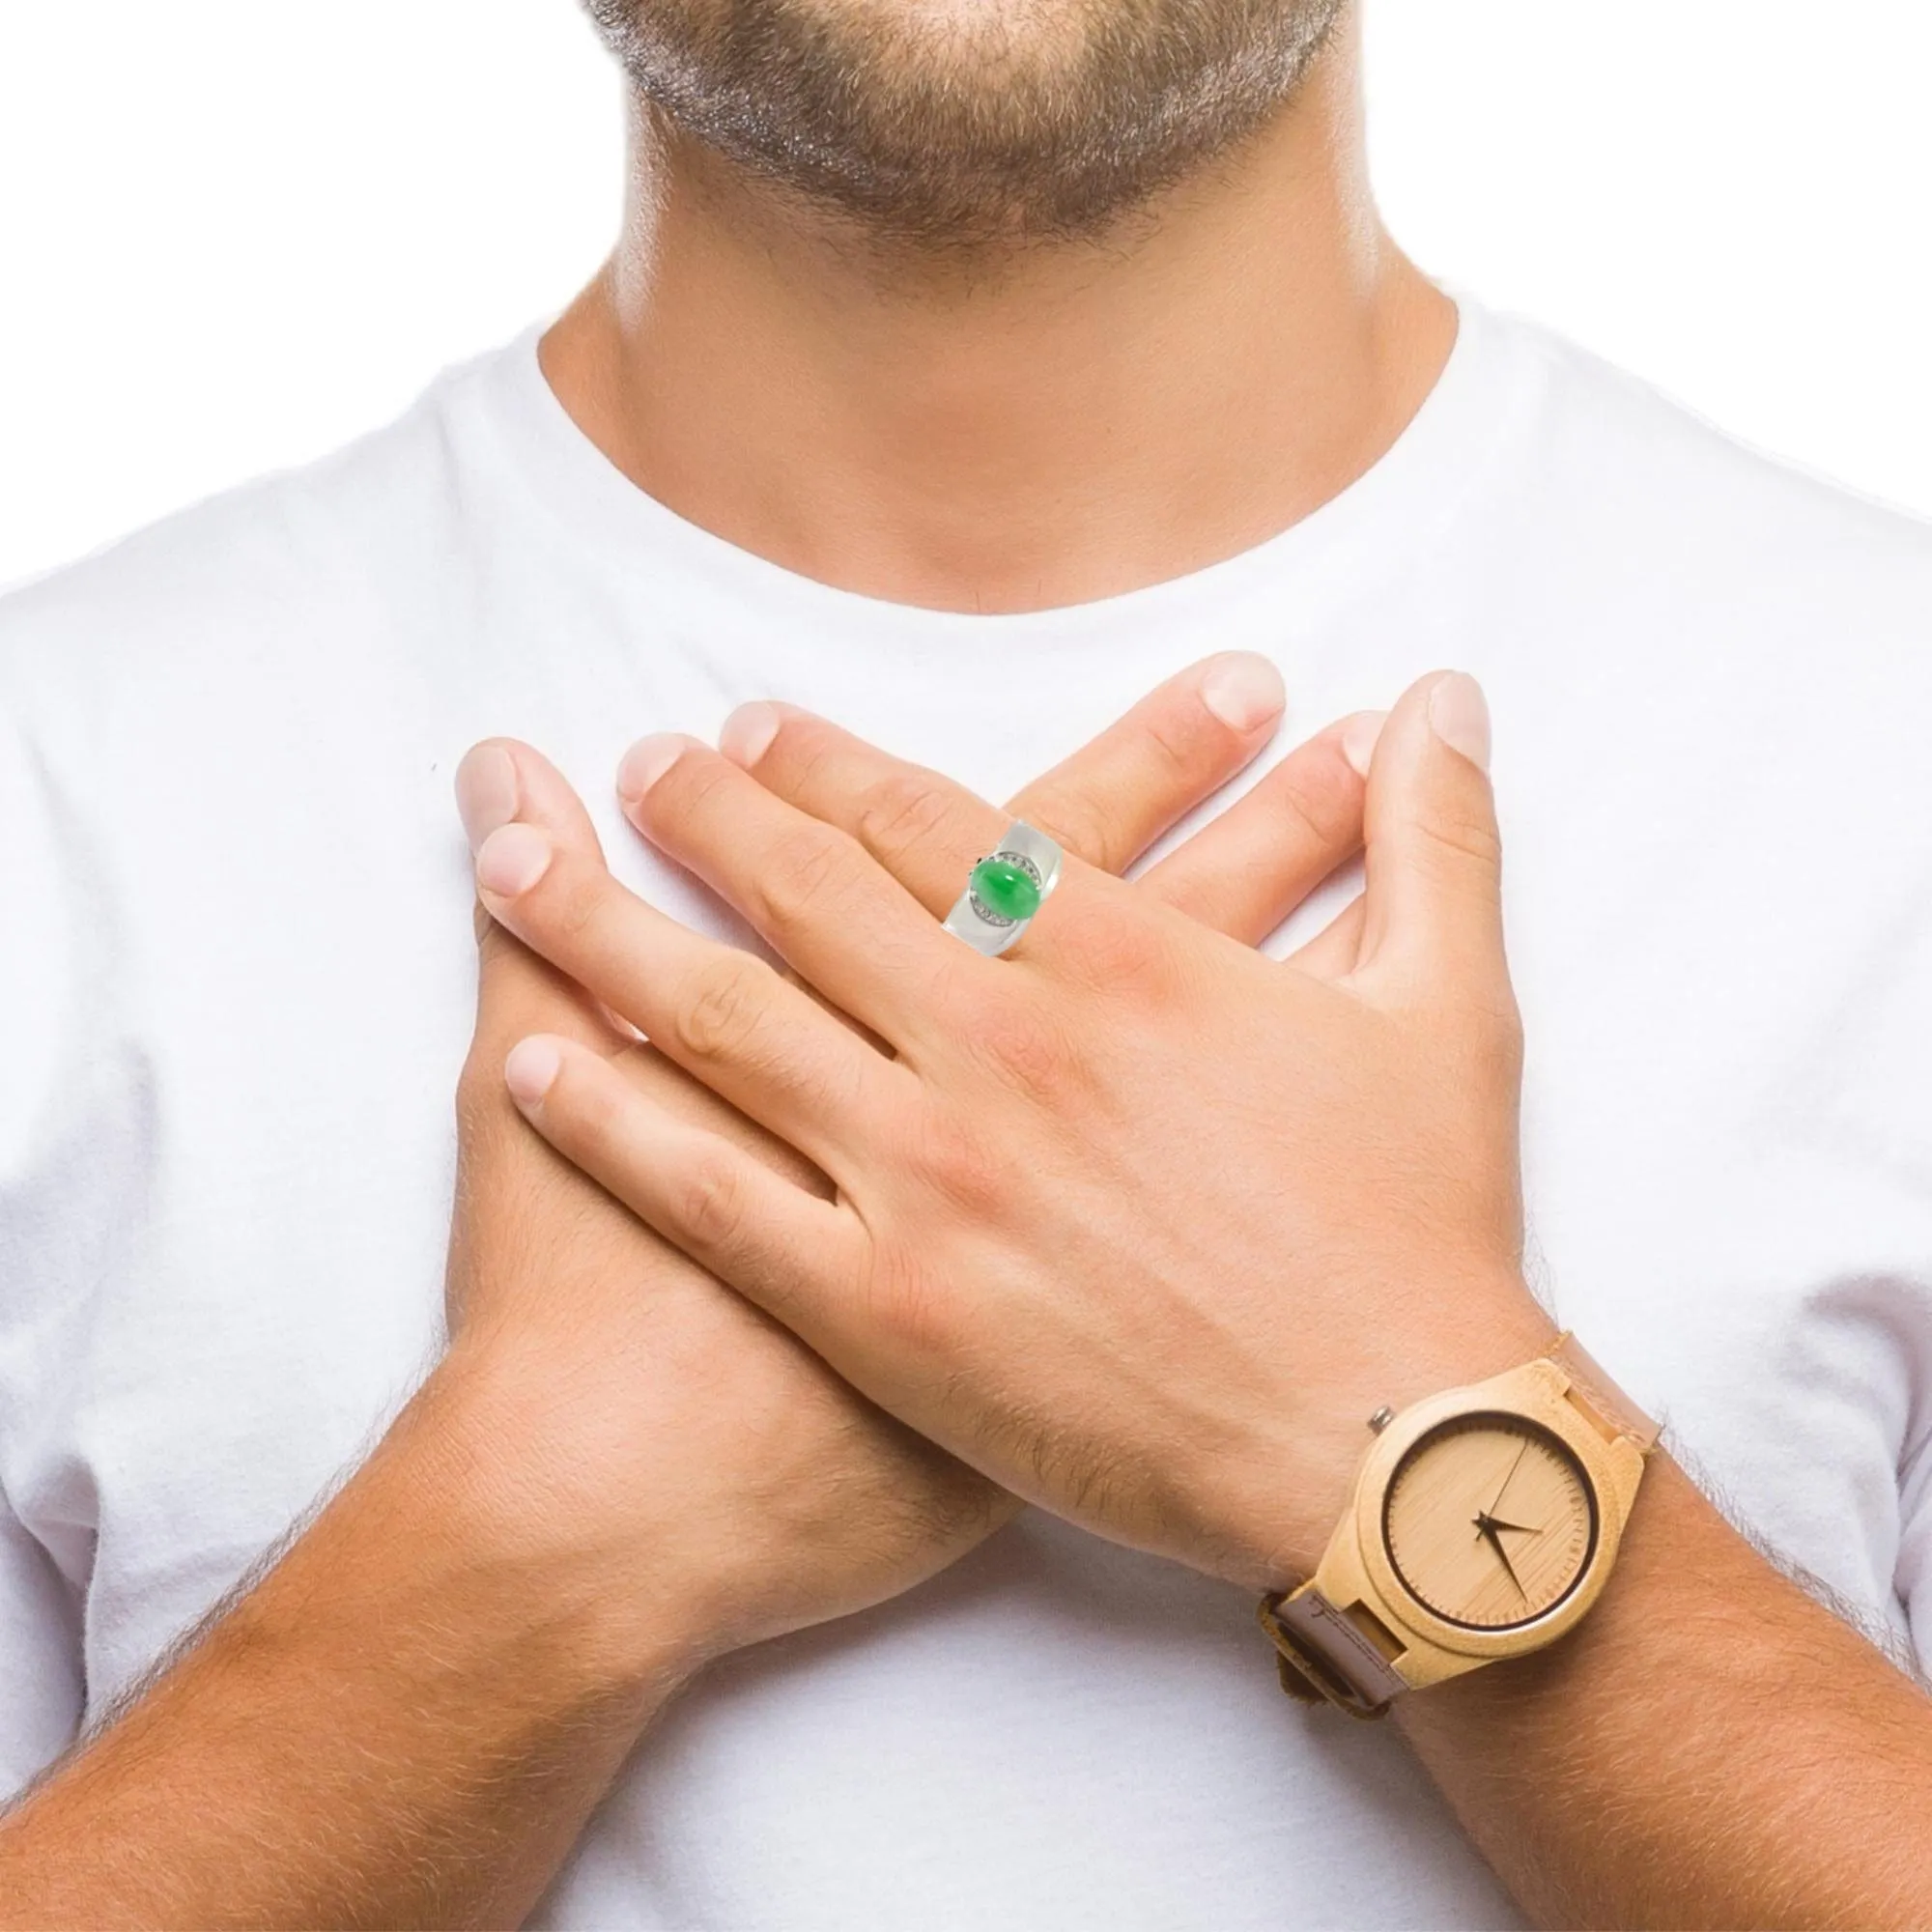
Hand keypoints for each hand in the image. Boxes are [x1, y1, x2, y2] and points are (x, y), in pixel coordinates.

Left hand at [444, 654, 1382, 1668]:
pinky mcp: (885, 1310)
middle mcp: (1002, 1046)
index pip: (936, 827)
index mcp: (1121, 963)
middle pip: (808, 896)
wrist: (1391, 1448)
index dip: (829, 766)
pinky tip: (525, 1064)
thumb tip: (1450, 700)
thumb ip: (1437, 836)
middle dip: (705, 814)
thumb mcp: (1451, 1010)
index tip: (757, 728)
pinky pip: (712, 1194)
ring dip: (609, 928)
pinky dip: (610, 1120)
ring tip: (522, 864)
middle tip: (637, 764)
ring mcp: (930, 1177)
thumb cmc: (1419, 1234)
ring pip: (728, 1019)